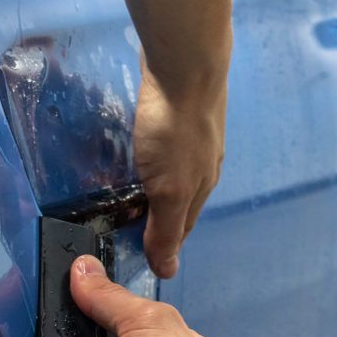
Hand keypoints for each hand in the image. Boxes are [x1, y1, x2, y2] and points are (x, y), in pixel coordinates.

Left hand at [134, 61, 225, 278]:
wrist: (188, 64)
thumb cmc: (176, 129)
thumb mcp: (168, 190)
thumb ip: (165, 229)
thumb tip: (168, 272)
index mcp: (202, 188)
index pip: (181, 229)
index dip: (162, 245)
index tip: (140, 255)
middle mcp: (204, 165)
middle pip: (181, 201)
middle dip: (160, 216)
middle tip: (132, 226)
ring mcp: (195, 136)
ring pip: (176, 171)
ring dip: (158, 185)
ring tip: (133, 191)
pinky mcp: (182, 111)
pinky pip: (168, 143)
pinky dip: (155, 155)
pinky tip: (143, 149)